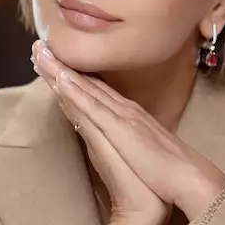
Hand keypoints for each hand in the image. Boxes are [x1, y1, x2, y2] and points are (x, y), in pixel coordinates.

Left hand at [31, 40, 224, 218]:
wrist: (186, 177)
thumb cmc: (166, 169)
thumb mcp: (142, 151)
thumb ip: (128, 141)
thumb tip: (114, 139)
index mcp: (126, 116)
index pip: (94, 92)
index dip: (72, 77)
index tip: (52, 62)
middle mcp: (121, 109)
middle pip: (85, 84)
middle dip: (60, 66)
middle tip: (37, 47)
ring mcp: (120, 116)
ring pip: (84, 90)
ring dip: (60, 71)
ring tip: (39, 53)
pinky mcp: (120, 128)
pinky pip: (92, 107)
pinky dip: (76, 92)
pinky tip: (60, 79)